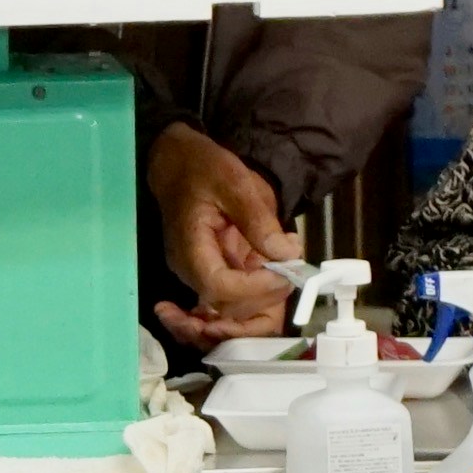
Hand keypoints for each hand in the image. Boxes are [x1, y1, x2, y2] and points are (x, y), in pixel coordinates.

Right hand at [144, 122, 304, 351]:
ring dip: (266, 297)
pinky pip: (235, 297)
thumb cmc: (203, 168)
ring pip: (232, 309)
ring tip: (288, 264)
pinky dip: (260, 293)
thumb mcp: (235, 183)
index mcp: (190, 249)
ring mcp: (200, 274)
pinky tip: (277, 270)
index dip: (254, 288)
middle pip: (226, 308)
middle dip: (265, 297)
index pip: (219, 288)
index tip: (285, 270)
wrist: (178, 163)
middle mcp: (191, 270)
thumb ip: (258, 220)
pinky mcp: (212, 272)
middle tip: (293, 269)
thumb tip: (286, 253)